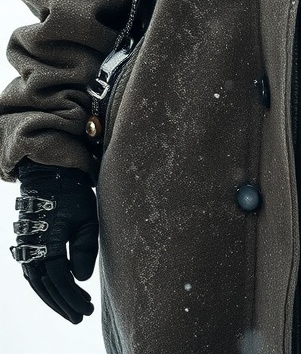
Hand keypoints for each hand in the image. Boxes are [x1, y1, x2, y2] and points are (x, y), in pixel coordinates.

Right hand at [11, 158, 98, 323]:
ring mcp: (26, 246)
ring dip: (54, 297)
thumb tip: (81, 280)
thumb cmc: (73, 194)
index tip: (86, 310)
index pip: (59, 280)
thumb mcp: (86, 218)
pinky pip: (33, 272)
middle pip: (47, 286)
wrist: (51, 174)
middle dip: (64, 303)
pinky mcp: (27, 244)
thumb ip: (85, 249)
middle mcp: (32, 247)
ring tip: (73, 308)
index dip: (72, 298)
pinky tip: (59, 291)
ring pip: (38, 282)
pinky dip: (46, 285)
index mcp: (47, 242)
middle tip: (82, 315)